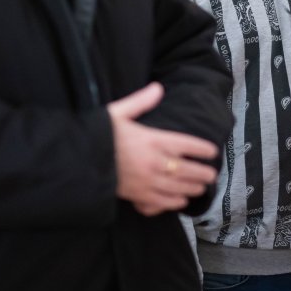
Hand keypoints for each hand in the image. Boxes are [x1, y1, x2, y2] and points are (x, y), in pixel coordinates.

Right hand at [107, 82, 218, 215]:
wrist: (78, 160)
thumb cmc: (98, 135)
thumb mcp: (118, 113)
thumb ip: (140, 101)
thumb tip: (158, 87)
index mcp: (152, 140)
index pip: (186, 144)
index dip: (202, 149)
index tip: (211, 151)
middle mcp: (154, 162)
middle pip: (188, 170)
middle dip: (203, 173)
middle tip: (211, 175)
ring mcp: (147, 181)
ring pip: (179, 188)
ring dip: (193, 188)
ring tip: (201, 188)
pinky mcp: (138, 196)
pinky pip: (162, 202)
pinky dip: (174, 202)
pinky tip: (180, 200)